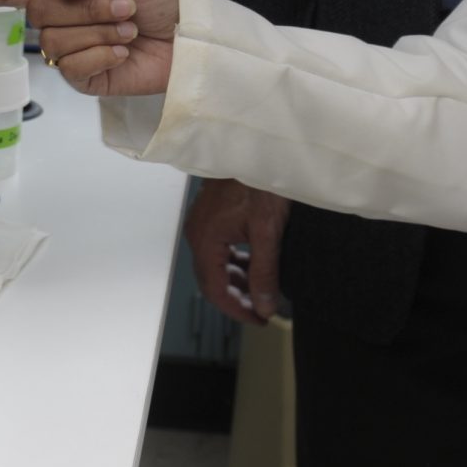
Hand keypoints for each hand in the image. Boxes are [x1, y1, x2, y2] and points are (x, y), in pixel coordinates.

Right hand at [0, 0, 178, 96]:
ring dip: (101, 33)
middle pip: (42, 14)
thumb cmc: (160, 1)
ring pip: (59, 42)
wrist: (189, 38)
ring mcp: (70, 53)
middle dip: (89, 9)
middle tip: (124, 9)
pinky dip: (103, 55)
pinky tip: (122, 52)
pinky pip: (74, 67)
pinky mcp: (83, 80)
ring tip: (128, 31)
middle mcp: (61, 22)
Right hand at [184, 179, 290, 323]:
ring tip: (263, 290)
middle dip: (237, 298)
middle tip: (263, 310)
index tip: (259, 320)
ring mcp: (204, 223)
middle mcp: (198, 233)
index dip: (236, 310)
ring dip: (238, 281)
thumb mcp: (268, 231)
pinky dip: (236, 262)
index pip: (215, 289)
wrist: (258, 146)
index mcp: (206, 239)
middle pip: (212, 280)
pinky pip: (220, 249)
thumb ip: (265, 272)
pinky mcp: (214, 216)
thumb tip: (264, 305)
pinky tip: (256, 265)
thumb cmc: (261, 180)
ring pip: (216, 265)